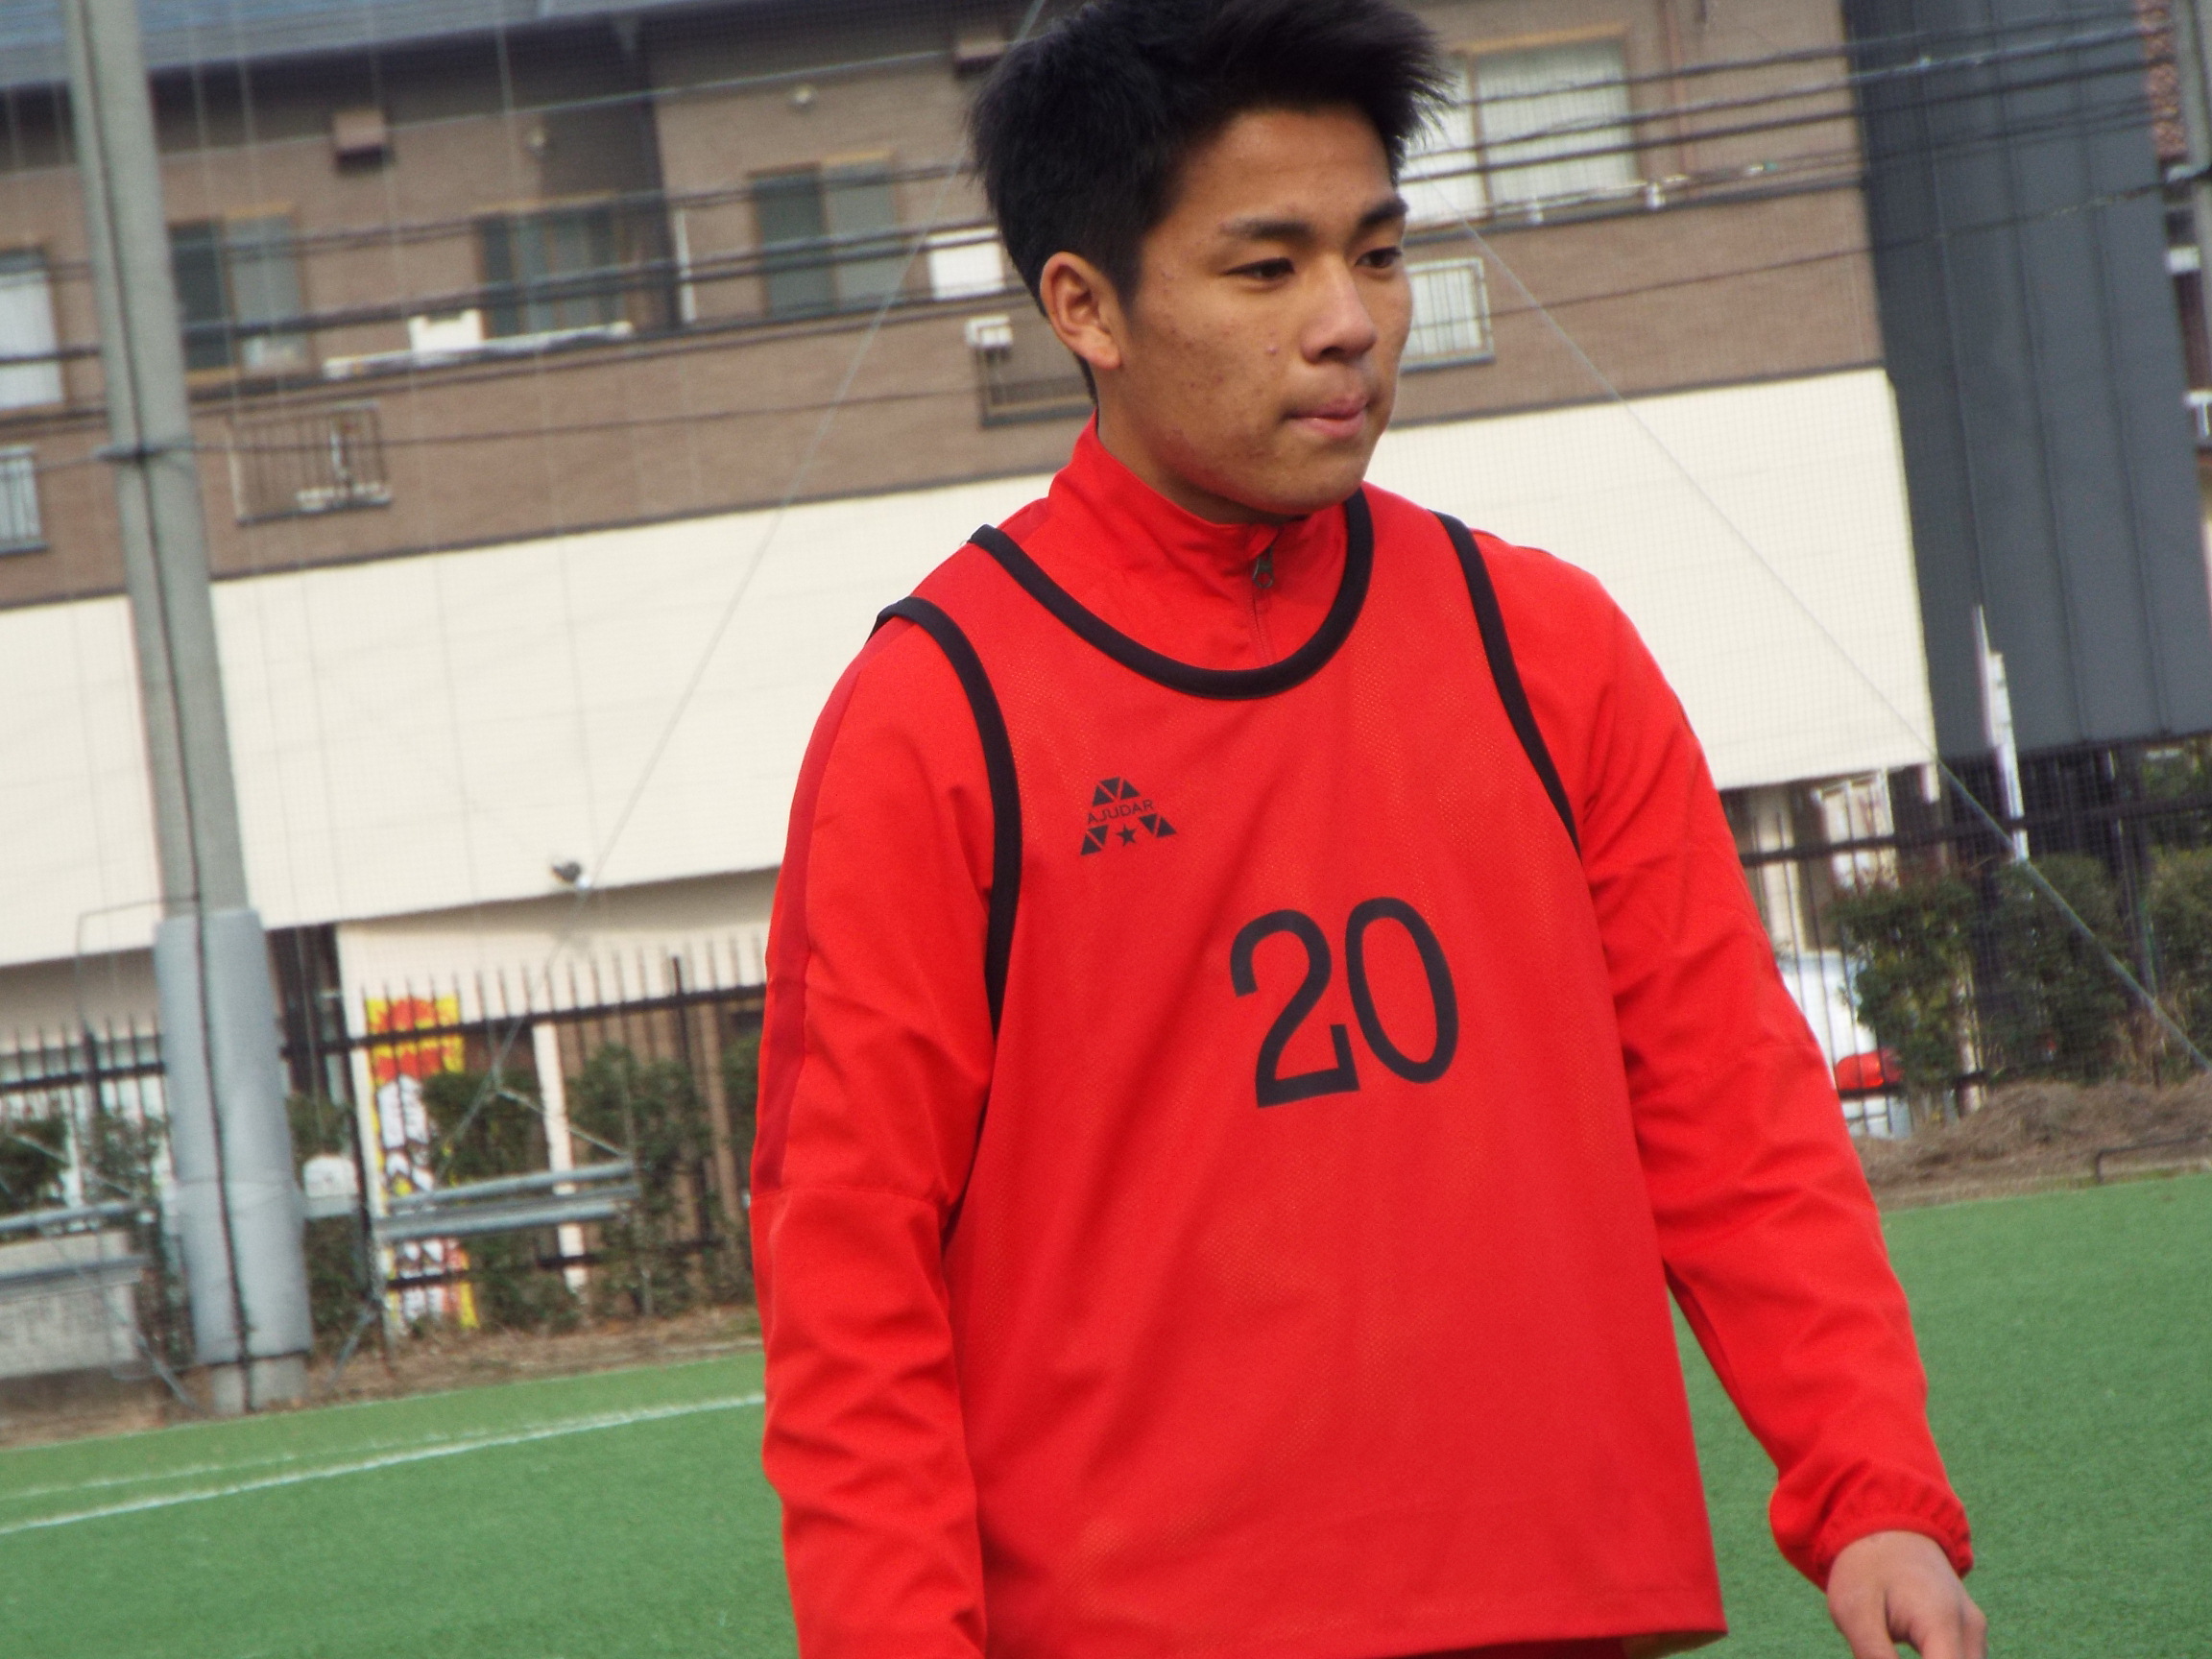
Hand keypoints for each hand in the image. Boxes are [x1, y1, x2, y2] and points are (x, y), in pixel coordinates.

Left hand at [1826, 1530, 1986, 1657]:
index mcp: (1941, 1621)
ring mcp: (1974, 1629)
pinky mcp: (1969, 1632)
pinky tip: (1901, 1655)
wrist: (1887, 1524)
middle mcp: (1969, 1628)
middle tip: (1884, 1657)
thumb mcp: (1854, 1612)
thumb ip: (1875, 1658)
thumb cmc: (1866, 1567)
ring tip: (1887, 1649)